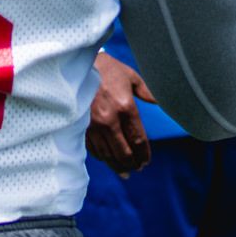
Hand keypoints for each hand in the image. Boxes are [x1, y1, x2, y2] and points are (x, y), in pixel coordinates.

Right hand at [87, 52, 155, 174]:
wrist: (75, 65)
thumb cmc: (106, 68)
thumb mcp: (131, 77)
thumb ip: (147, 92)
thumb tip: (160, 103)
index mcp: (125, 107)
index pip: (138, 140)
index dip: (144, 154)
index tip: (147, 161)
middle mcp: (110, 120)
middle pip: (124, 152)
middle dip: (132, 164)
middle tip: (137, 168)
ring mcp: (93, 126)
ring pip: (108, 155)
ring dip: (117, 165)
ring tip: (125, 170)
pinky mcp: (80, 128)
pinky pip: (93, 149)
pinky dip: (102, 157)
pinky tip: (108, 160)